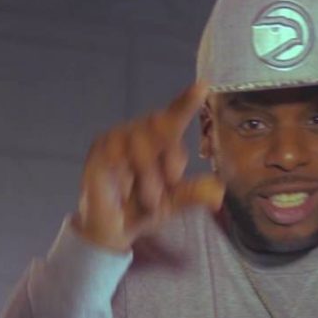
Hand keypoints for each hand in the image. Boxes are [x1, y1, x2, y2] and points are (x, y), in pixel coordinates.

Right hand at [75, 81, 225, 251]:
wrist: (113, 230)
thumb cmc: (143, 209)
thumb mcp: (173, 203)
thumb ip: (193, 194)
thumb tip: (218, 192)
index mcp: (160, 139)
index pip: (174, 116)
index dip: (186, 101)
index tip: (203, 86)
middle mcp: (139, 132)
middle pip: (162, 128)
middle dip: (171, 158)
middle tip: (170, 182)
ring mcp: (116, 138)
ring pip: (142, 143)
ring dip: (149, 177)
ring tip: (147, 199)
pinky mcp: (98, 151)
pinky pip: (119, 157)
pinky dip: (126, 179)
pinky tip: (123, 191)